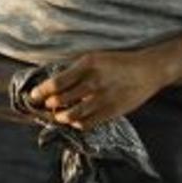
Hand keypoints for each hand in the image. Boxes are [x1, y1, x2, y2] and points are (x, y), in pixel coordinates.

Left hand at [29, 50, 164, 128]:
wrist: (148, 70)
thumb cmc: (119, 63)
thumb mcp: (96, 58)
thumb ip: (76, 71)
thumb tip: (53, 85)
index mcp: (87, 65)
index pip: (56, 83)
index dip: (41, 92)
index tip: (33, 96)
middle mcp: (93, 82)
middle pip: (60, 100)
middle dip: (49, 106)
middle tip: (45, 106)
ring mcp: (102, 99)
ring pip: (71, 115)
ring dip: (61, 117)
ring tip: (59, 115)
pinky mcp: (111, 112)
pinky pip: (87, 123)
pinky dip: (76, 124)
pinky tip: (75, 120)